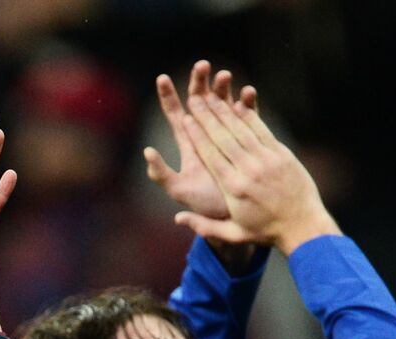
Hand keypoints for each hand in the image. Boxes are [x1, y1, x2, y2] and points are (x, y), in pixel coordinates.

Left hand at [144, 60, 257, 221]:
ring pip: (223, 104)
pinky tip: (248, 93)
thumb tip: (147, 152)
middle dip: (200, 82)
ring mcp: (227, 135)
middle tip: (202, 66)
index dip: (168, 96)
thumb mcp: (180, 191)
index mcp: (189, 143)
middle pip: (200, 102)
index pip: (175, 115)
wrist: (235, 215)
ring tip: (226, 76)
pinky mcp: (245, 138)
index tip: (161, 78)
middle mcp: (206, 135)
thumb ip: (161, 174)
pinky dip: (247, 103)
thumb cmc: (205, 205)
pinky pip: (246, 116)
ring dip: (223, 88)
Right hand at [175, 92, 340, 254]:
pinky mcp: (281, 154)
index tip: (186, 119)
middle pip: (223, 137)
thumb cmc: (266, 232)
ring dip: (225, 111)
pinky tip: (238, 104)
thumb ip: (204, 226)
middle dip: (206, 116)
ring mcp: (267, 160)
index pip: (211, 155)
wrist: (303, 227)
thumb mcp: (234, 234)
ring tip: (211, 96)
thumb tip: (177, 219)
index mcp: (234, 188)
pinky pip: (261, 130)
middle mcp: (249, 170)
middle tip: (194, 99)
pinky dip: (248, 116)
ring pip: (241, 129)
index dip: (197, 134)